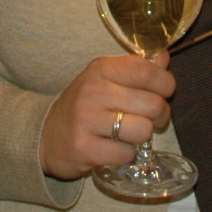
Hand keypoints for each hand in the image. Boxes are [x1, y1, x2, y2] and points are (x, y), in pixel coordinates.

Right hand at [41, 52, 174, 179]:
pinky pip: (127, 154)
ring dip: (141, 137)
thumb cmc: (84, 106)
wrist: (45, 136)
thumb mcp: (105, 80)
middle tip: (150, 120)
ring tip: (129, 135)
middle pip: (153, 105)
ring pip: (143, 131)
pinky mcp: (85, 148)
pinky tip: (113, 148)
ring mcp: (87, 120)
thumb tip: (164, 57)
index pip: (148, 71)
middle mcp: (93, 91)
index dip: (166, 84)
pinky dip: (125, 155)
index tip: (164, 93)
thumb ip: (136, 69)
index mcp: (101, 69)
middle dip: (160, 116)